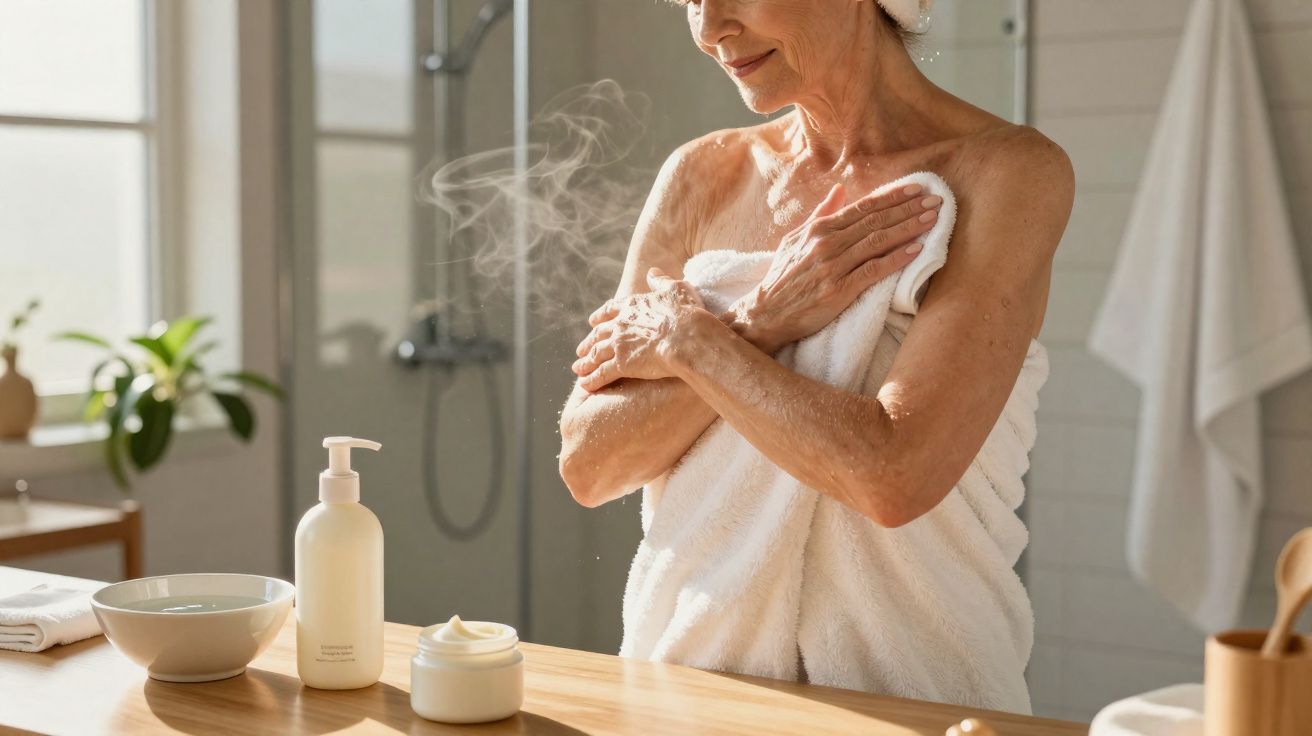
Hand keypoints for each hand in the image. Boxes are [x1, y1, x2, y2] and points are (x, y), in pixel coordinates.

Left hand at [571, 268, 707, 391]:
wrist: (686, 337)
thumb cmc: (686, 313)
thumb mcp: (675, 289)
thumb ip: (661, 281)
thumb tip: (652, 272)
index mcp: (632, 306)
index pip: (610, 310)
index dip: (600, 316)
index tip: (592, 321)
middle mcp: (620, 324)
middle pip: (598, 334)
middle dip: (588, 342)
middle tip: (581, 350)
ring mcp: (618, 344)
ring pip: (596, 354)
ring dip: (586, 363)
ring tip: (578, 369)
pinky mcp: (621, 364)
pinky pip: (602, 373)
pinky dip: (592, 379)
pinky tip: (585, 385)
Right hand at [731, 181, 941, 350]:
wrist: (765, 314)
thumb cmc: (782, 278)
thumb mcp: (794, 240)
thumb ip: (820, 215)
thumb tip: (840, 191)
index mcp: (818, 229)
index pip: (862, 208)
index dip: (892, 197)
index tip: (917, 190)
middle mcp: (826, 244)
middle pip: (875, 221)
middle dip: (908, 209)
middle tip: (937, 201)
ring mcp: (832, 267)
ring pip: (877, 242)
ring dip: (908, 229)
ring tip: (932, 220)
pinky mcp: (837, 291)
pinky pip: (872, 271)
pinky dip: (896, 259)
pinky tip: (916, 250)